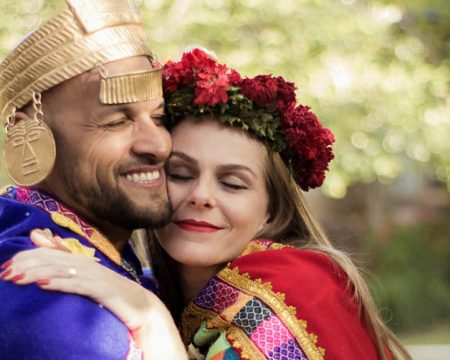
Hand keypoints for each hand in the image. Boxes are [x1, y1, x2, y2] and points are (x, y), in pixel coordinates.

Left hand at [0, 229, 186, 359]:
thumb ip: (77, 282)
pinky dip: (65, 283)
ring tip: (17, 275)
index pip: (63, 256)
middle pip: (65, 260)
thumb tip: (57, 274)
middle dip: (34, 261)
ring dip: (42, 270)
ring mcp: (110, 282)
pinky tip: (44, 284)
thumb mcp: (97, 297)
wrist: (156, 327)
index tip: (12, 262)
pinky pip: (87, 287)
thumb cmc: (125, 315)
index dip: (38, 255)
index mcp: (97, 272)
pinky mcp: (116, 296)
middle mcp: (103, 272)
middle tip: (7, 269)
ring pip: (73, 271)